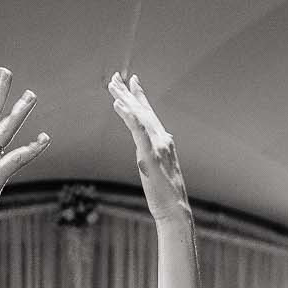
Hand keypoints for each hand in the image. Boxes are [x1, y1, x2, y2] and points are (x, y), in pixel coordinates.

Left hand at [107, 72, 186, 218]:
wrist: (175, 210)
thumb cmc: (166, 196)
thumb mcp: (158, 171)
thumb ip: (153, 158)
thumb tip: (147, 154)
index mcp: (164, 142)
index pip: (149, 114)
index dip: (140, 97)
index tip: (132, 81)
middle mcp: (163, 139)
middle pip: (143, 111)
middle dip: (128, 93)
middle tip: (115, 78)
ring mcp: (158, 146)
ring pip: (139, 117)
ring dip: (125, 100)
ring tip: (112, 87)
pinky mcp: (150, 156)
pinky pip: (138, 132)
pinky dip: (129, 117)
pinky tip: (120, 106)